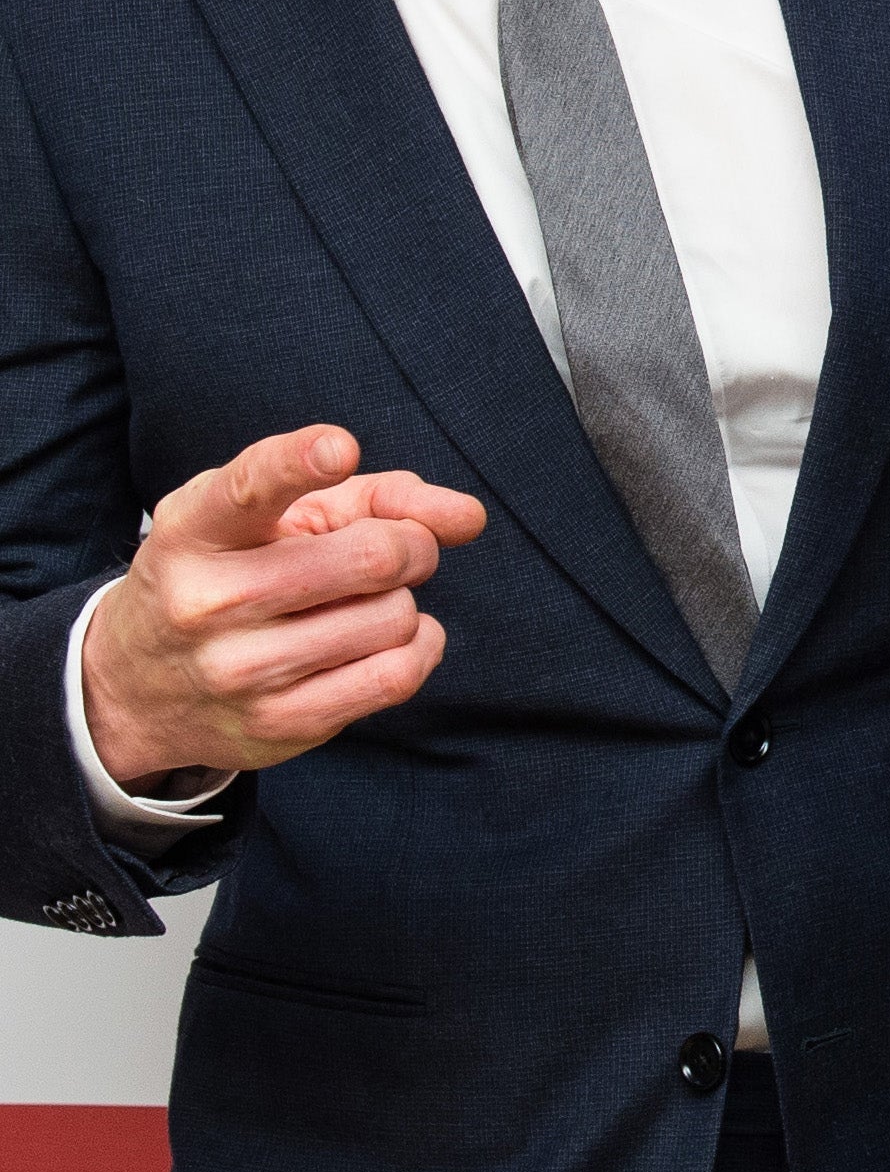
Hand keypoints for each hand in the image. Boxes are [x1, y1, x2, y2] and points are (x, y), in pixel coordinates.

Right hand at [82, 426, 486, 789]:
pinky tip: (394, 635)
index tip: (338, 448)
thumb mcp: (273, 516)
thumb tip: (468, 516)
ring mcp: (242, 670)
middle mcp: (209, 599)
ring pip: (395, 616)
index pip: (249, 487)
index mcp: (196, 530)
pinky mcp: (279, 724)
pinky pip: (397, 676)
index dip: (300, 462)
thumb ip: (375, 496)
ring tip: (366, 600)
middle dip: (411, 544)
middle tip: (400, 548)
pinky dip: (420, 646)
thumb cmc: (230, 573)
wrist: (140, 686)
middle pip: (371, 557)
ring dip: (403, 599)